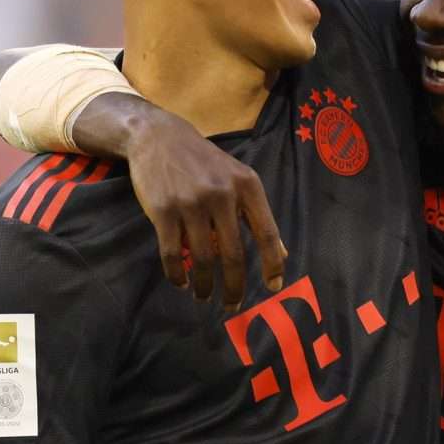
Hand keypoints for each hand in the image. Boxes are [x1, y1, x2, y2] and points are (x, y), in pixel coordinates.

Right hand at [125, 109, 286, 309]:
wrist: (160, 137)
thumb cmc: (205, 162)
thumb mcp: (239, 179)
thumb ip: (258, 215)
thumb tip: (283, 255)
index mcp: (247, 186)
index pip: (267, 232)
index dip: (272, 263)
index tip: (273, 287)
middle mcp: (222, 194)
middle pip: (233, 254)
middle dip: (234, 287)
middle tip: (232, 305)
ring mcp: (191, 202)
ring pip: (202, 258)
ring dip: (204, 285)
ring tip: (204, 295)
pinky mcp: (163, 210)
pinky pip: (172, 253)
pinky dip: (177, 274)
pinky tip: (181, 282)